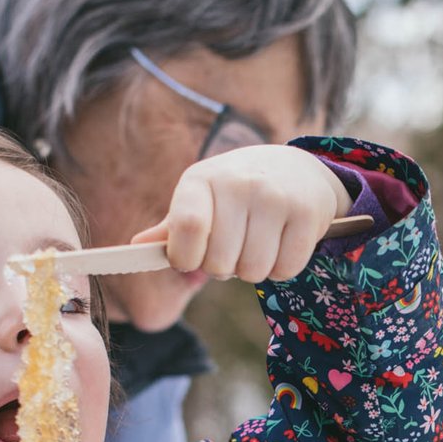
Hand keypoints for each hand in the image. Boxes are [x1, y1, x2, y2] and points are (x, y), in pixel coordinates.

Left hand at [132, 144, 351, 284]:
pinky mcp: (308, 213)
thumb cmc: (232, 194)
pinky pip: (284, 270)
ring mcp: (276, 196)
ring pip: (253, 272)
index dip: (185, 257)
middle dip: (222, 267)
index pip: (187, 229)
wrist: (296, 169)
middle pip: (219, 263)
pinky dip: (280, 268)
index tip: (190, 257)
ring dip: (252, 270)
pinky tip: (280, 243)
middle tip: (232, 245)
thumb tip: (134, 246)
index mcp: (200, 179)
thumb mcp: (198, 200)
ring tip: (256, 243)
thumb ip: (170, 228)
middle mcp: (239, 183)